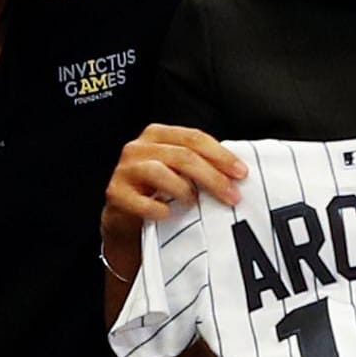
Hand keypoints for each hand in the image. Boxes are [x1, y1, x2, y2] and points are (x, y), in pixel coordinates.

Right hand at [102, 124, 246, 240]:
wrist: (125, 221)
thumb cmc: (156, 193)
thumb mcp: (178, 172)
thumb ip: (200, 165)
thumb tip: (236, 173)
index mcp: (158, 135)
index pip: (194, 138)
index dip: (220, 155)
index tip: (241, 173)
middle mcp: (139, 147)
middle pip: (182, 155)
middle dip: (212, 176)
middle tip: (231, 195)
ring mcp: (124, 169)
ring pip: (160, 172)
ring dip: (184, 190)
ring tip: (194, 203)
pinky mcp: (115, 193)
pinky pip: (142, 201)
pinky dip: (159, 209)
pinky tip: (168, 214)